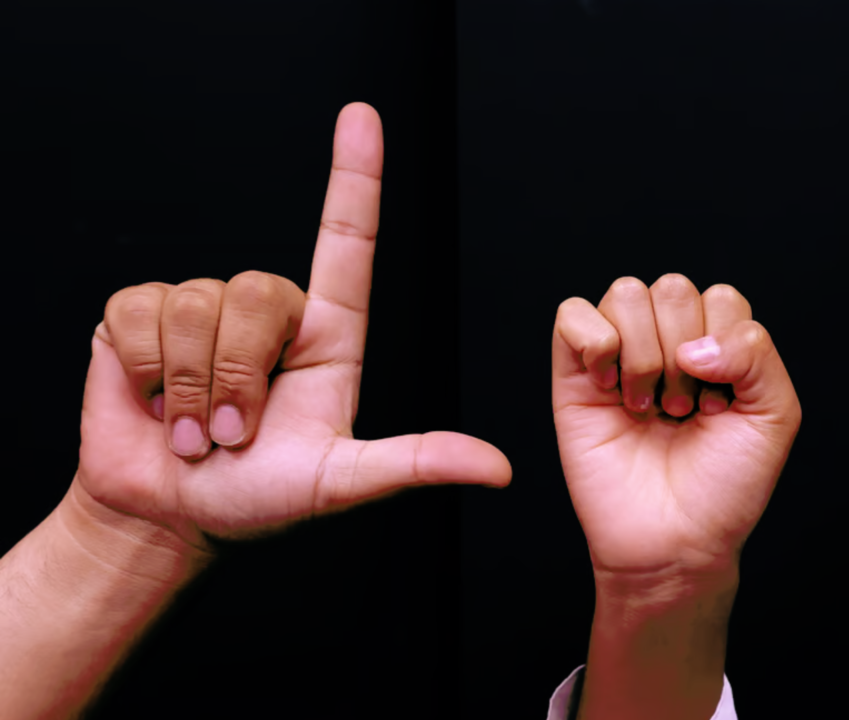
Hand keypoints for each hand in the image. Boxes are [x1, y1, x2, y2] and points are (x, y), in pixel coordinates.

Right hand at [73, 103, 510, 553]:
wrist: (168, 516)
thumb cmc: (260, 499)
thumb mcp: (344, 482)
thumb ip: (416, 463)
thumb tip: (500, 469)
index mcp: (328, 335)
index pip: (347, 242)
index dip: (355, 176)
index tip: (362, 116)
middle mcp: (271, 311)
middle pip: (260, 292)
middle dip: (239, 380)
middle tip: (235, 436)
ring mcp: (203, 307)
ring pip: (198, 304)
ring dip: (192, 388)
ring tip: (196, 431)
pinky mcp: (138, 313)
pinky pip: (139, 312)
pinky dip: (144, 372)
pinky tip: (151, 402)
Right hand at [552, 275, 800, 583]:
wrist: (674, 542)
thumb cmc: (724, 486)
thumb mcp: (775, 415)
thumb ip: (757, 353)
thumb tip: (694, 344)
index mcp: (716, 343)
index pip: (721, 297)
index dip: (724, 349)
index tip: (719, 407)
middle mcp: (667, 340)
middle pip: (673, 289)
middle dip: (684, 354)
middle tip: (682, 410)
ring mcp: (618, 353)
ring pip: (626, 293)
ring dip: (643, 354)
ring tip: (648, 406)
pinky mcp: (573, 373)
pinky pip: (573, 314)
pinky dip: (597, 345)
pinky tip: (610, 390)